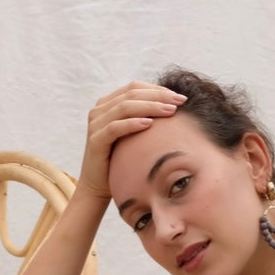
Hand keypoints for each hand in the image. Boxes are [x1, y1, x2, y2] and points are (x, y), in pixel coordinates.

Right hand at [75, 81, 186, 200]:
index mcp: (108, 104)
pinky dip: (133, 123)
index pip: (135, 87)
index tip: (180, 97)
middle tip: (180, 101)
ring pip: (125, 107)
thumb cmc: (120, 160)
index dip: (158, 89)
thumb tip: (173, 106)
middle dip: (158, 96)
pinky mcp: (95, 140)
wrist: (99, 187)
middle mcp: (99, 110)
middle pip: (131, 94)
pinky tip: (150, 124)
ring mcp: (95, 124)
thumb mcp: (134, 135)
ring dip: (150, 107)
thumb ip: (144, 117)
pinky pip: (115, 127)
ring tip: (170, 111)